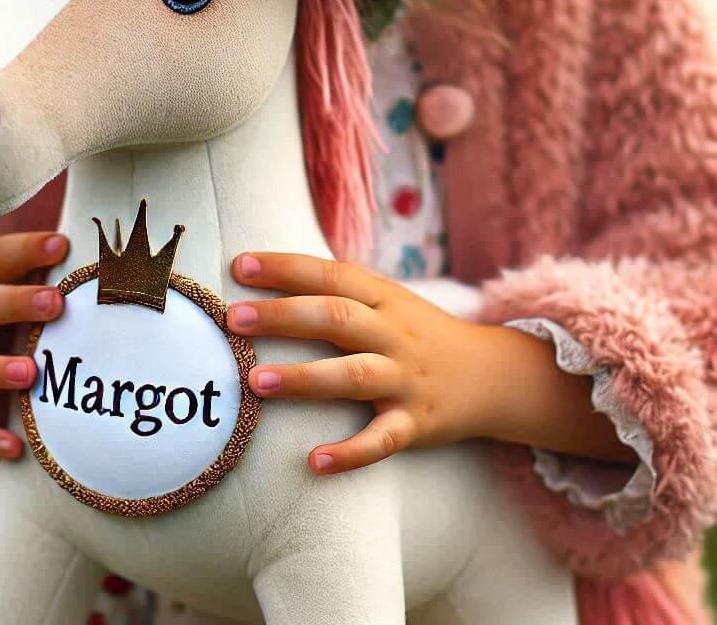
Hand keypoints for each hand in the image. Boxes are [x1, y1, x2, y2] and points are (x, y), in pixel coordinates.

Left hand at [225, 253, 634, 475]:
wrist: (493, 374)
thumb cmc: (416, 331)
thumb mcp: (385, 299)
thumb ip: (335, 289)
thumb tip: (262, 274)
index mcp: (382, 297)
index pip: (329, 274)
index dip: (285, 268)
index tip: (240, 265)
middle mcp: (393, 333)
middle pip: (337, 318)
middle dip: (284, 316)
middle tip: (234, 318)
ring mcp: (406, 379)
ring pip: (354, 375)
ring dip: (306, 379)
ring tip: (258, 381)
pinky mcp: (417, 424)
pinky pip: (383, 440)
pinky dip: (351, 452)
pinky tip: (315, 462)